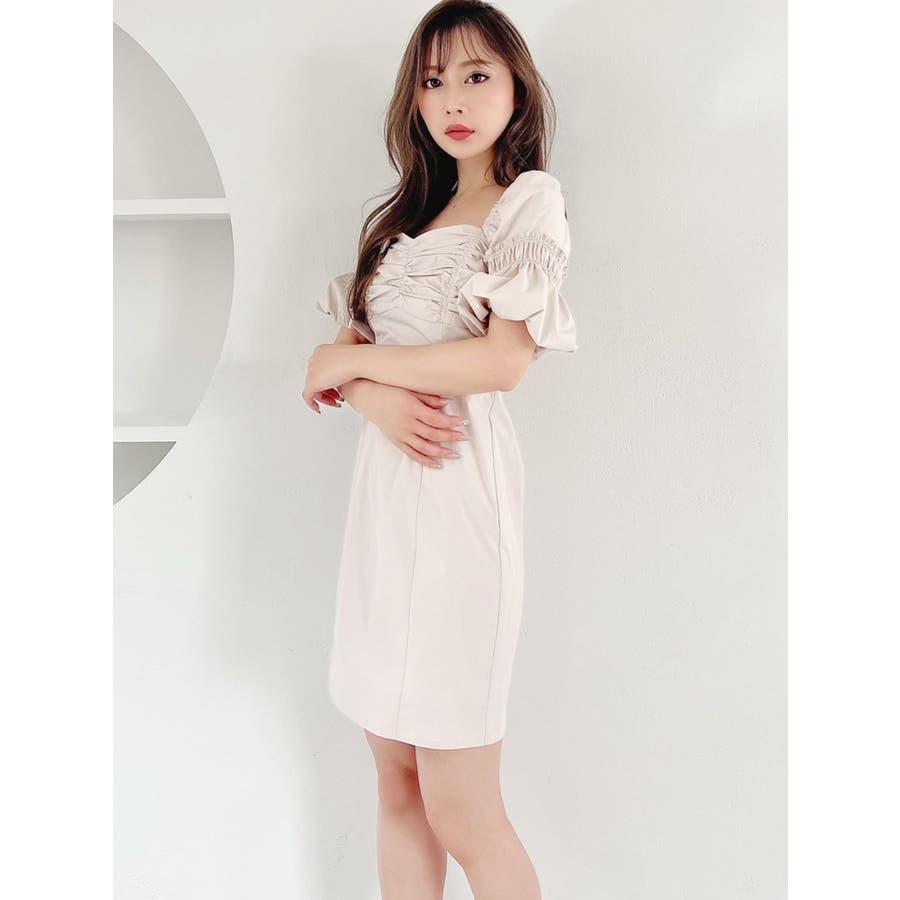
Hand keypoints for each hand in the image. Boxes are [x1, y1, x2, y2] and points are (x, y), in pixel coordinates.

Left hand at [302, 344, 355, 412]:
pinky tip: (318, 409)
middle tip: (338, 398)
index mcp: (320, 352)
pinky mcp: (312, 383)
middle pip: (316, 379)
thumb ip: (341, 367)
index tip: (338, 388)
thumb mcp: (348, 360)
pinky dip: (312, 404)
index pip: (320, 370)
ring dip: (325, 398)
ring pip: (313, 389)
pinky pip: (307, 396)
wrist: (356, 360)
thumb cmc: (356, 359)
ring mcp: (311, 371)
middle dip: (328, 391)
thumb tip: (342, 377)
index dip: (329, 381)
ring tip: (335, 403)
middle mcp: (313, 360)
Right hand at [344, 381, 467, 468]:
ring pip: (423, 447)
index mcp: (410, 408)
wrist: (366, 396)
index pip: (435, 419)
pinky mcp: (396, 440)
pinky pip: (411, 453)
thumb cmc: (388, 389)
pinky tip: (436, 463)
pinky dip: (424, 460)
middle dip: (449, 437)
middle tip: (463, 437)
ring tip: (454, 454)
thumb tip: (448, 403)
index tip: (462, 422)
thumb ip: (429, 397)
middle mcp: (405, 423)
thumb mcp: (409, 388)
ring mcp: (400, 434)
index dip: (450, 422)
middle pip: (432, 434)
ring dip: (440, 452)